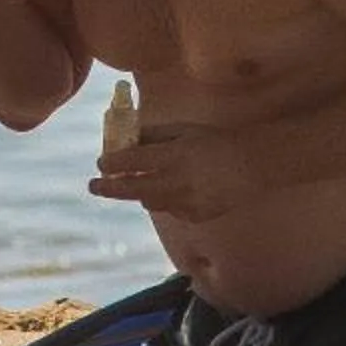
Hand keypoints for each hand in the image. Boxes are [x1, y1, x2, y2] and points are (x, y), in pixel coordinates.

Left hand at [89, 122, 249, 222]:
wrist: (252, 165)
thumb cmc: (215, 141)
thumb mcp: (183, 130)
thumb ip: (155, 136)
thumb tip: (127, 140)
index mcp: (174, 154)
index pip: (132, 160)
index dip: (112, 163)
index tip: (100, 163)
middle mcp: (178, 180)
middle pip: (133, 188)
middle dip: (108, 188)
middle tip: (93, 186)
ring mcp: (187, 201)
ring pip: (149, 202)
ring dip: (138, 194)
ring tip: (133, 185)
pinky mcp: (196, 215)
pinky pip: (170, 210)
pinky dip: (164, 200)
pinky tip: (170, 191)